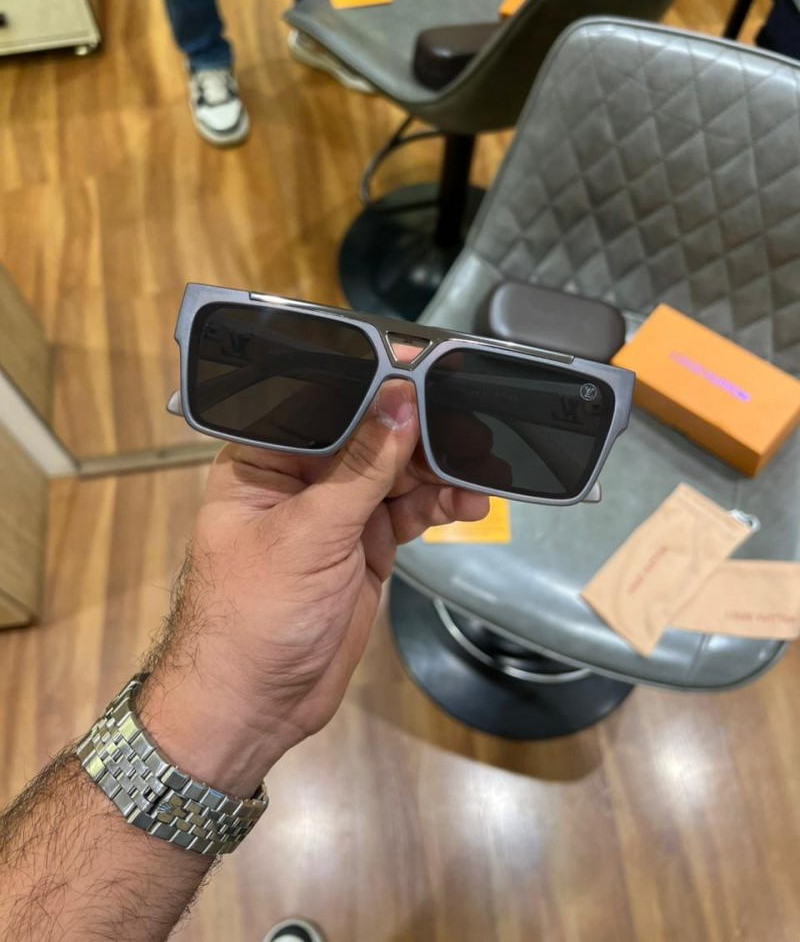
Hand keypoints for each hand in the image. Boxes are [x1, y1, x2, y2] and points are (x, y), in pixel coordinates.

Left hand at [137, 379, 488, 795]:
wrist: (253, 708)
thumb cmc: (254, 616)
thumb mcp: (309, 534)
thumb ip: (361, 467)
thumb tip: (400, 400)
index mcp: (265, 460)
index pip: (324, 404)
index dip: (372, 384)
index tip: (422, 365)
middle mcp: (301, 479)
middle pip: (369, 438)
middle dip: (418, 435)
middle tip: (469, 430)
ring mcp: (336, 516)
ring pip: (396, 476)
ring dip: (437, 474)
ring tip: (475, 479)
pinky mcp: (365, 549)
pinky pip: (408, 514)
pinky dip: (437, 507)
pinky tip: (466, 504)